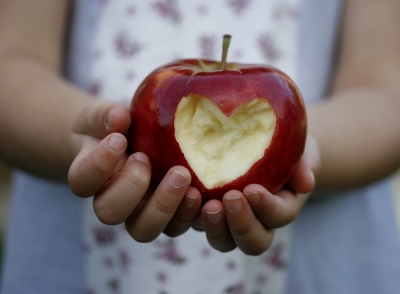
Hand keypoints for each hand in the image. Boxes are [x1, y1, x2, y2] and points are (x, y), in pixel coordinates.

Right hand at [67, 101, 197, 241]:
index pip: (82, 181)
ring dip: (163, 206)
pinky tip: (200, 192)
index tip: (118, 139)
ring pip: (143, 230)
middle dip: (131, 188)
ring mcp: (139, 213)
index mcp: (90, 177)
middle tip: (146, 159)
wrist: (129, 143)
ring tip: (182, 176)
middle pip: (110, 213)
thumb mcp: (102, 116)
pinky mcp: (166, 216)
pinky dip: (188, 213)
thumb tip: (119, 117)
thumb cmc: (114, 129)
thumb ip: (105, 116)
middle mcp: (111, 202)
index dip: (98, 165)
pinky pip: (175, 226)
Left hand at [195, 135, 320, 254]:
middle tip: (229, 199)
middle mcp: (255, 221)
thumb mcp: (300, 148)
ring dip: (214, 227)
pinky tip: (184, 193)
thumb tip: (306, 181)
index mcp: (280, 208)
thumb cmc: (282, 146)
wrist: (259, 143)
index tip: (253, 190)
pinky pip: (194, 223)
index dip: (266, 209)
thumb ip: (306, 163)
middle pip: (251, 242)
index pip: (278, 217)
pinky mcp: (204, 211)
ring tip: (206, 204)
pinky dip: (187, 214)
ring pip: (222, 240)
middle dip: (241, 225)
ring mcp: (228, 220)